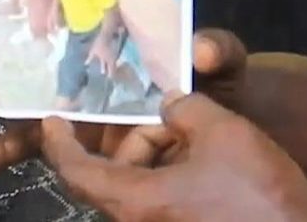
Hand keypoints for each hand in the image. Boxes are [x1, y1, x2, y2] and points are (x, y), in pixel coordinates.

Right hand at [0, 25, 253, 179]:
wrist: (233, 122)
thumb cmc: (221, 80)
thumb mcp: (224, 59)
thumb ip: (218, 49)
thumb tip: (203, 50)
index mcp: (112, 36)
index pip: (56, 19)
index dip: (14, 19)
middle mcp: (88, 68)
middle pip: (27, 66)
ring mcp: (83, 108)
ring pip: (26, 114)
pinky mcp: (86, 145)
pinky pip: (43, 150)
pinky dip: (8, 156)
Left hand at [41, 94, 306, 221]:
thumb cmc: (255, 190)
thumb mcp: (221, 131)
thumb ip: (186, 108)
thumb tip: (170, 104)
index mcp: (135, 202)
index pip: (77, 173)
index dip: (59, 144)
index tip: (51, 119)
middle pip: (115, 174)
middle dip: (136, 137)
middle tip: (167, 112)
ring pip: (142, 185)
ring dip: (160, 153)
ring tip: (193, 127)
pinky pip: (164, 198)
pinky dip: (174, 171)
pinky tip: (206, 151)